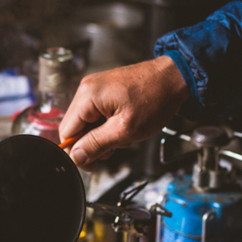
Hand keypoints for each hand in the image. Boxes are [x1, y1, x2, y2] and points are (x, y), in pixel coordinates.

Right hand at [59, 55, 189, 169]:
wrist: (175, 78)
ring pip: (87, 123)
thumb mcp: (125, 130)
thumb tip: (76, 156)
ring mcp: (96, 88)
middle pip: (76, 128)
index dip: (77, 152)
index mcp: (87, 96)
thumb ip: (97, 144)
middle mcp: (87, 89)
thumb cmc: (156, 98)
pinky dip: (108, 126)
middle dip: (93, 143)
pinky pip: (97, 115)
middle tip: (113, 149)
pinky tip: (124, 126)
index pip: (67, 132)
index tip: (91, 163)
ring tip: (123, 136)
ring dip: (103, 136)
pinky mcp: (105, 91)